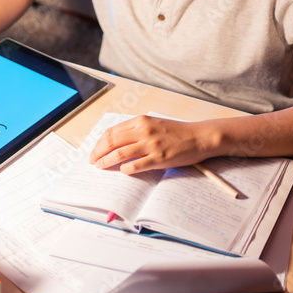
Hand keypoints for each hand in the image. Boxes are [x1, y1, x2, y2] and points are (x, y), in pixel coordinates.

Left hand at [88, 115, 216, 173]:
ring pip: (119, 154)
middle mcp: (144, 130)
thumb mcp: (155, 124)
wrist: (200, 137)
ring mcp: (151, 145)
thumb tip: (117, 142)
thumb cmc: (178, 132)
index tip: (95, 150)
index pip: (112, 131)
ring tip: (100, 167)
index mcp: (141, 121)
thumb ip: (137, 130)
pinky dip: (124, 170)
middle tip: (92, 160)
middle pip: (111, 142)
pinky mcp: (158, 158)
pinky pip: (134, 166)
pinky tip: (122, 171)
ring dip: (106, 162)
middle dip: (98, 152)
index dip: (99, 142)